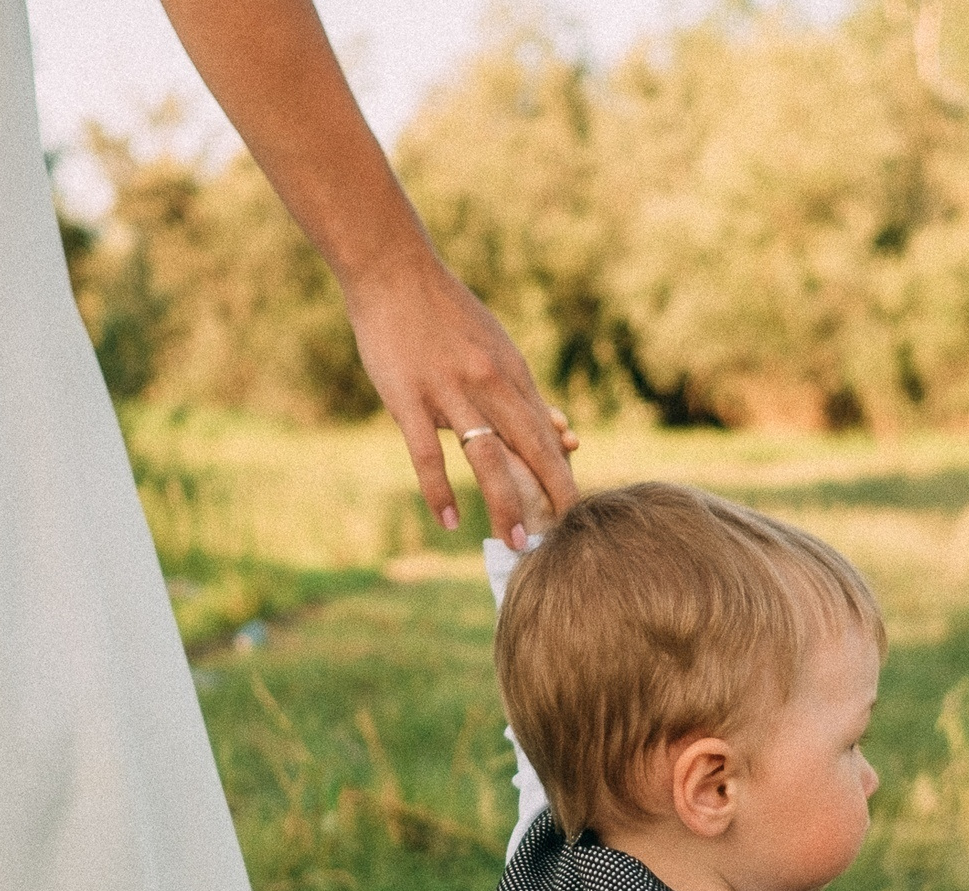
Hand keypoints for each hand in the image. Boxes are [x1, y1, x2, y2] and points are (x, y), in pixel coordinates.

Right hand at [342, 254, 578, 548]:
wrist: (393, 270)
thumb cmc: (446, 313)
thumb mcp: (495, 346)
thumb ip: (524, 392)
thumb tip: (563, 432)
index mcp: (511, 371)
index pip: (545, 432)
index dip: (562, 473)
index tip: (575, 510)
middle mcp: (488, 383)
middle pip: (530, 448)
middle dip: (550, 495)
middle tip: (563, 537)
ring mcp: (448, 392)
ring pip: (487, 457)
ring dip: (505, 504)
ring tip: (517, 542)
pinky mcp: (408, 399)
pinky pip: (429, 454)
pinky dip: (439, 490)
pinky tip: (449, 521)